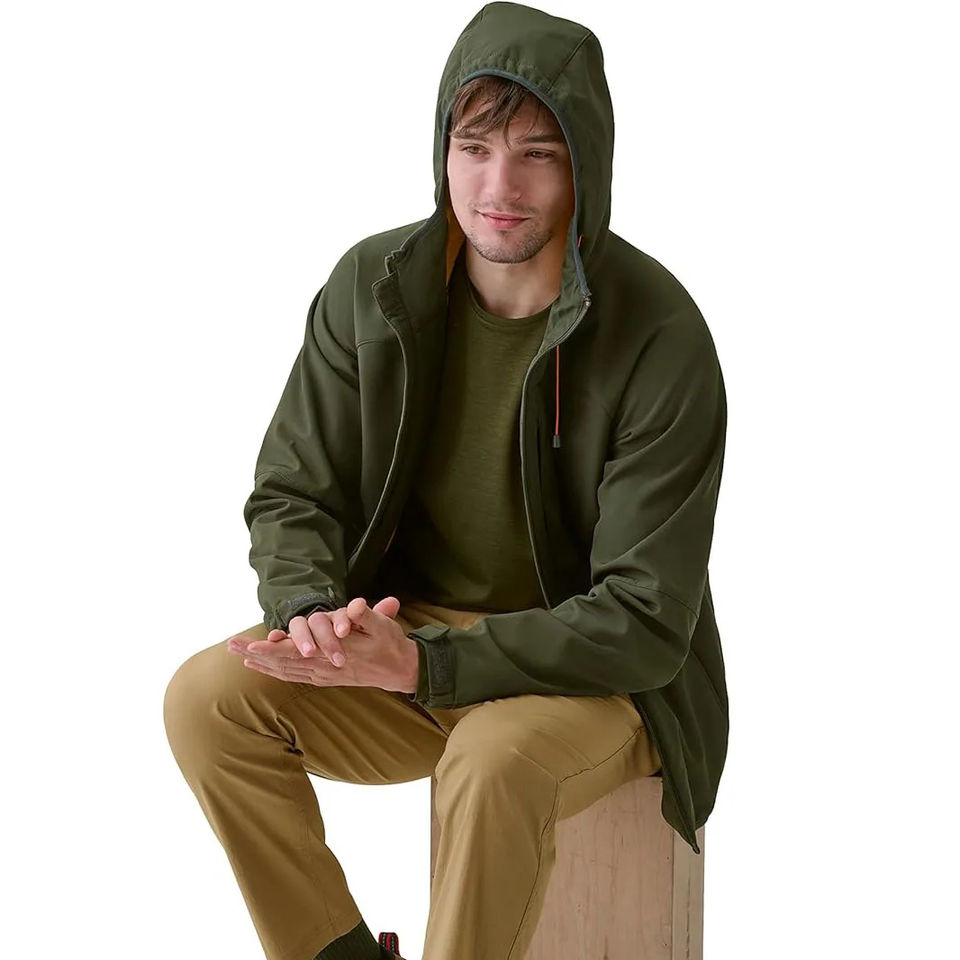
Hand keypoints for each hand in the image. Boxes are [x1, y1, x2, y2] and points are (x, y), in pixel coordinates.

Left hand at [226, 596, 419, 693]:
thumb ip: (368, 615)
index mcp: (336, 654)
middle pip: (284, 663)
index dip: (274, 650)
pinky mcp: (324, 677)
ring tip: (239, 654)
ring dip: (262, 663)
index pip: (298, 653)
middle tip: (232, 646)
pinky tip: (262, 666)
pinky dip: (275, 670)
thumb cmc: (390, 644)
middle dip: (257, 654)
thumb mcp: (383, 626)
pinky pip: (294, 676)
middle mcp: (325, 667)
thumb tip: (354, 607)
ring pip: (286, 671)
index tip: (253, 645)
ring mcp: (323, 675)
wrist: (400, 670)